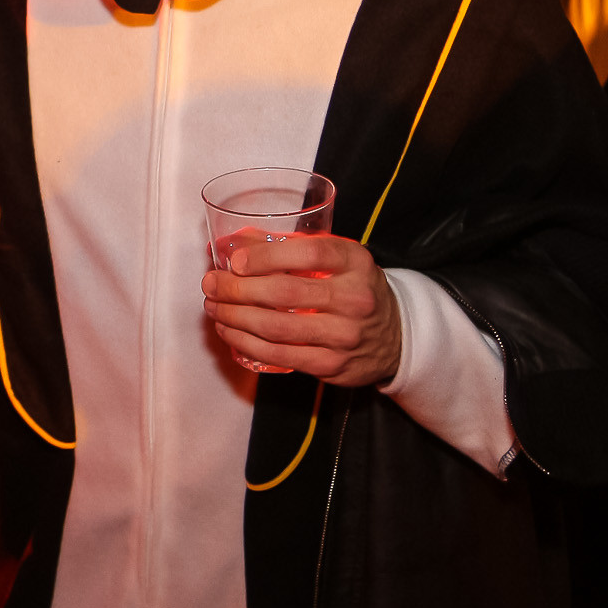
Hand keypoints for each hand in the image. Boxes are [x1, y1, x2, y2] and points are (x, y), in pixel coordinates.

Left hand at [200, 235, 402, 386]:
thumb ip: (294, 248)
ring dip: (234, 317)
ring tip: (214, 307)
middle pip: (284, 293)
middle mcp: (354, 298)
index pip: (310, 253)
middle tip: (211, 284)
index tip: (235, 261)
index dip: (266, 256)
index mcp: (355, 263)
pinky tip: (229, 332)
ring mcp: (344, 335)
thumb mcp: (339, 260)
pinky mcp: (332, 365)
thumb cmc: (354, 289)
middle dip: (236, 289)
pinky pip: (280, 355)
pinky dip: (246, 343)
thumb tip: (236, 243)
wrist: (396, 337)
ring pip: (276, 328)